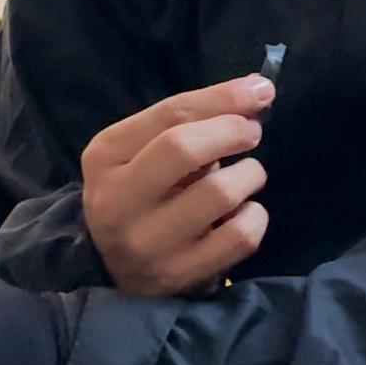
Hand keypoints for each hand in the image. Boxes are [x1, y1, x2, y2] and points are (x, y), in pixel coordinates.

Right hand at [81, 74, 274, 295]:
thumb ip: (187, 120)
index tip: (260, 91)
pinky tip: (245, 212)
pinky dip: (255, 216)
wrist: (116, 268)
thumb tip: (256, 90)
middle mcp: (116, 200)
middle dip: (232, 131)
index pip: (169, 115)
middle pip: (183, 148)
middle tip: (252, 133)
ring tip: (247, 176)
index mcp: (104, 157)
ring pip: (219, 192)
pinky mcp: (178, 274)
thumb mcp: (141, 150)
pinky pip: (239, 236)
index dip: (222, 98)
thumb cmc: (140, 193)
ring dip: (249, 175)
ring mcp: (146, 243)